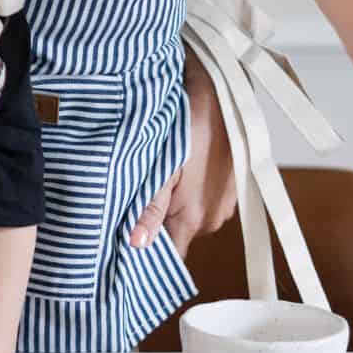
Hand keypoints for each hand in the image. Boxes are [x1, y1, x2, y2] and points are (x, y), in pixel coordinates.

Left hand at [130, 45, 236, 253]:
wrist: (222, 94)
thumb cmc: (188, 129)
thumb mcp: (162, 167)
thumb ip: (149, 208)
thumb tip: (135, 246)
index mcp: (194, 220)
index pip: (169, 258)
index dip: (146, 258)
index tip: (122, 250)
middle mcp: (213, 219)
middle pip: (175, 236)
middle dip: (153, 226)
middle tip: (126, 205)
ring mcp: (224, 204)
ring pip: (187, 217)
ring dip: (169, 206)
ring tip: (149, 181)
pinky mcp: (229, 188)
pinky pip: (202, 200)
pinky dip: (186, 192)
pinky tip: (173, 169)